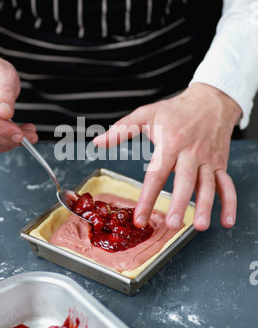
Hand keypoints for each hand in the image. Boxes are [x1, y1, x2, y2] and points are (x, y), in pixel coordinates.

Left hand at [94, 83, 241, 231]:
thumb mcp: (146, 114)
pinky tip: (226, 222)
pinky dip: (229, 203)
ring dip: (206, 206)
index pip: (157, 175)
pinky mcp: (220, 164)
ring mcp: (208, 160)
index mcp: (170, 144)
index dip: (147, 198)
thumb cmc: (176, 110)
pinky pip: (227, 185)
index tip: (139, 218)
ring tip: (200, 226)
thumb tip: (98, 142)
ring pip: (208, 185)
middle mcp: (190, 154)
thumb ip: (122, 130)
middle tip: (171, 224)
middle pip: (185, 181)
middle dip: (179, 204)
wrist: (210, 101)